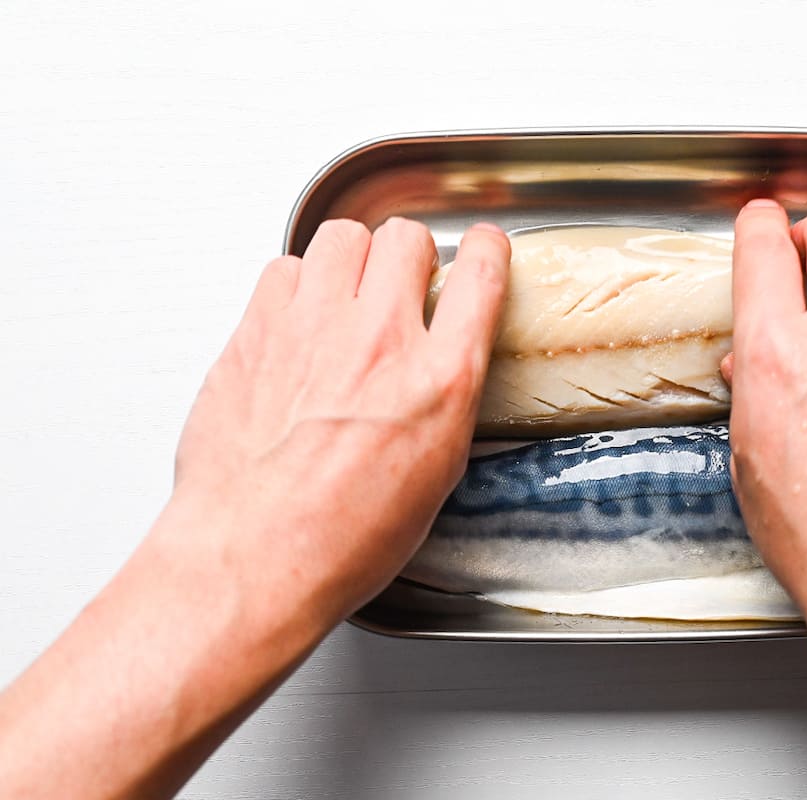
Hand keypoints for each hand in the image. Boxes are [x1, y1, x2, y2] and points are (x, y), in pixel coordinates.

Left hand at [173, 217, 509, 619]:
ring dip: (354, 259)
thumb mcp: (436, 474)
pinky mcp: (256, 331)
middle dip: (412, 256)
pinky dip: (298, 285)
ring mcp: (312, 328)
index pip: (479, 273)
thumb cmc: (342, 536)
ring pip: (343, 237)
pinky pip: (284, 268)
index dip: (484, 251)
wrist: (255, 556)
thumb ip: (444, 398)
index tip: (480, 250)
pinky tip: (299, 321)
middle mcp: (379, 341)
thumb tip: (443, 364)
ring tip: (348, 294)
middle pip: (406, 239)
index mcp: (439, 380)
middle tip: (403, 283)